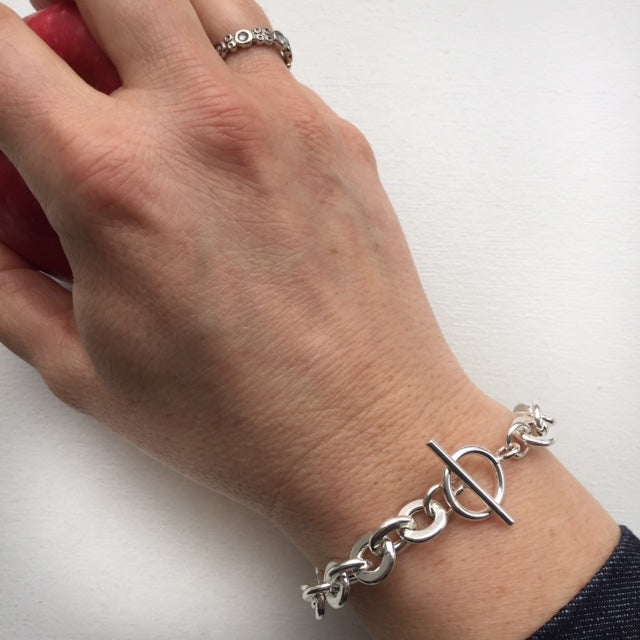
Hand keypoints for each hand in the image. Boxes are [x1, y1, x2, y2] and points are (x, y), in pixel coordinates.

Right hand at [0, 0, 483, 553]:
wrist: (365, 429)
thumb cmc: (240, 418)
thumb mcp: (86, 368)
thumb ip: (11, 284)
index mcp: (117, 181)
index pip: (0, 52)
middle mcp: (204, 124)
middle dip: (71, 9)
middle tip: (66, 59)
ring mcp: (285, 119)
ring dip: (154, 21)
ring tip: (144, 86)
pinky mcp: (339, 134)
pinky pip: (268, 60)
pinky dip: (226, 71)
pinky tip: (221, 135)